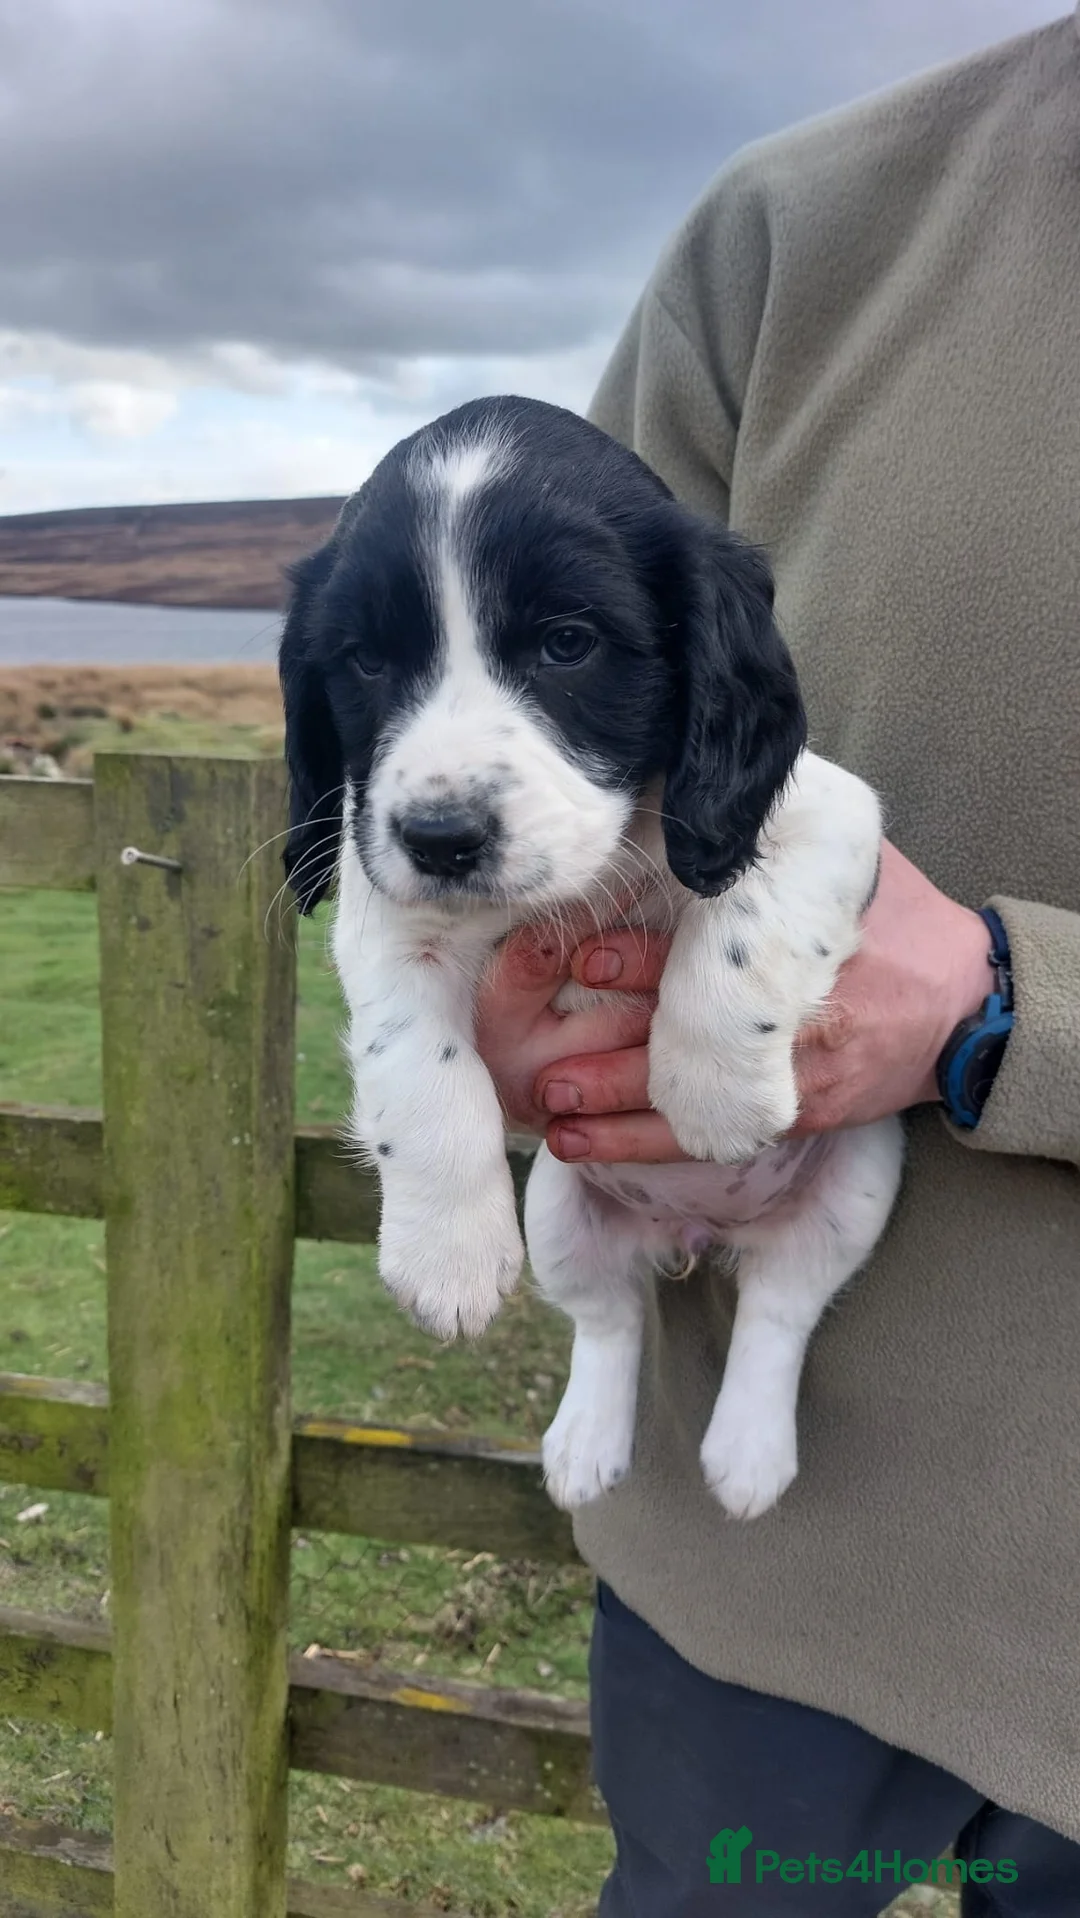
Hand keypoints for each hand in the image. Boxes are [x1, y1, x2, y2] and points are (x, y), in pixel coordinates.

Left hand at [474, 843, 995, 1163]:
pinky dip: (640, 1144)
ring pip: (687, 1097)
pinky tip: (583, 1143)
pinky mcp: (794, 1112)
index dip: (642, 956)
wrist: (962, 1004)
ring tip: (549, 1104)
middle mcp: (793, 1009)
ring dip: (612, 1106)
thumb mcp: (847, 864)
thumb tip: (683, 792)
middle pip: (686, 1033)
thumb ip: (769, 846)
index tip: (585, 959)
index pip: (708, 947)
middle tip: (543, 1058)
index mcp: (797, 938)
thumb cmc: (892, 921)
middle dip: (610, 1050)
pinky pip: (707, 1133)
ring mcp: (792, 1069)